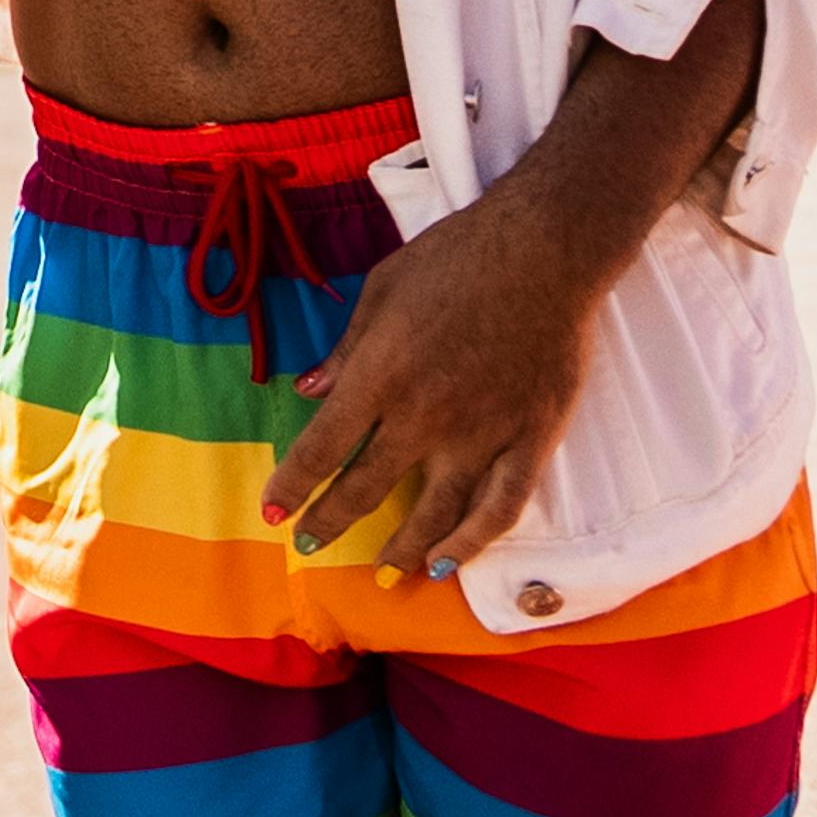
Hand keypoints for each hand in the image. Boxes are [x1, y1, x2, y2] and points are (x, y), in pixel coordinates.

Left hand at [268, 191, 597, 577]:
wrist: (544, 249)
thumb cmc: (456, 258)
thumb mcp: (381, 291)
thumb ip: (345, 351)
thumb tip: (307, 391)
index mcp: (380, 376)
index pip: (322, 449)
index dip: (293, 486)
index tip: (273, 510)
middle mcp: (426, 416)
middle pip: (367, 488)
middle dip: (329, 522)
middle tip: (308, 543)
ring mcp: (483, 433)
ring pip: (435, 514)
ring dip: (402, 547)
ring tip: (382, 566)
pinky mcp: (532, 438)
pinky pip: (501, 507)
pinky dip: (473, 541)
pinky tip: (451, 560)